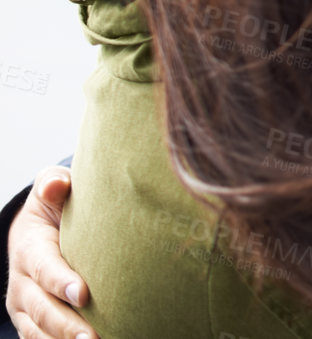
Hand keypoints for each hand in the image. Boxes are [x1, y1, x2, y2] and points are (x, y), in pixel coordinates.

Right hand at [6, 167, 94, 338]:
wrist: (38, 232)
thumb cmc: (56, 208)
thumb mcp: (51, 192)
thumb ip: (53, 186)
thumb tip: (57, 184)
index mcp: (29, 249)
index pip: (44, 268)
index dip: (60, 282)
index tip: (83, 294)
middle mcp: (22, 282)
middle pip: (41, 309)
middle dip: (66, 325)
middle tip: (93, 336)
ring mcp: (24, 306)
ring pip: (39, 330)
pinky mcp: (30, 322)